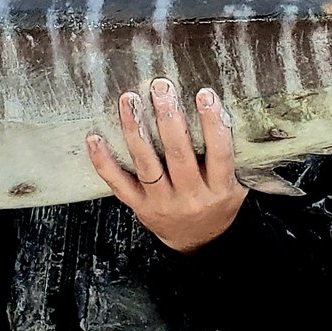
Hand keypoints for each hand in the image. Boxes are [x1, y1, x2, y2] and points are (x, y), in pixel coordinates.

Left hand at [87, 78, 245, 253]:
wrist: (198, 244)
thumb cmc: (218, 204)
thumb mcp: (236, 185)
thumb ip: (231, 155)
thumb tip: (225, 108)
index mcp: (220, 189)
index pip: (219, 154)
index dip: (213, 124)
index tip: (205, 94)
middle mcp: (191, 198)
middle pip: (178, 156)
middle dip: (169, 119)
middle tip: (161, 87)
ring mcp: (162, 203)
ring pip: (147, 165)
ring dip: (137, 130)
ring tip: (130, 100)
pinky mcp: (140, 207)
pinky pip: (119, 184)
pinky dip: (104, 162)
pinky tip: (95, 138)